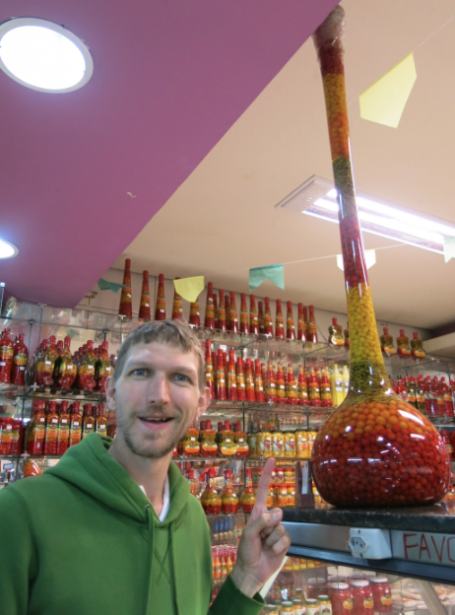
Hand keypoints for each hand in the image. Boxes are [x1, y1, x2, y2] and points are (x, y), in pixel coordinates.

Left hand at [230, 458, 289, 597]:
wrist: (252, 572)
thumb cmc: (246, 551)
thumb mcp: (248, 534)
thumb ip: (260, 522)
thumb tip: (278, 514)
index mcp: (258, 513)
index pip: (263, 490)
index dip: (267, 474)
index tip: (272, 459)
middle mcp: (269, 519)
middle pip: (278, 513)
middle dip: (268, 527)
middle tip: (260, 539)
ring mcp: (277, 530)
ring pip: (281, 528)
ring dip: (271, 540)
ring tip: (264, 546)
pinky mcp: (284, 542)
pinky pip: (286, 539)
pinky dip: (278, 547)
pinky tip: (271, 552)